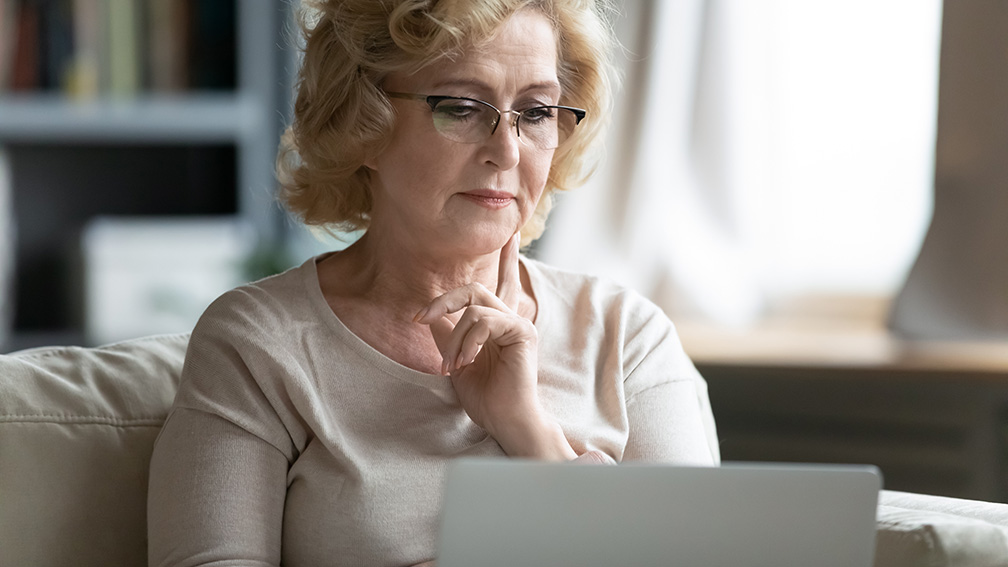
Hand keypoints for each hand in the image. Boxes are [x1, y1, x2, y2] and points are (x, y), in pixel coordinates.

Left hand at [415, 234, 574, 459]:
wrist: (505, 421)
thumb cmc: (486, 397)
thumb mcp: (455, 361)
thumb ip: (447, 334)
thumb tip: (432, 315)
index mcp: (498, 322)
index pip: (502, 280)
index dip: (507, 256)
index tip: (510, 233)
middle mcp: (511, 318)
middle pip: (474, 287)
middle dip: (442, 300)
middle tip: (419, 318)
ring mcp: (519, 323)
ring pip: (474, 307)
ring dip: (453, 337)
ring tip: (452, 365)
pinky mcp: (523, 332)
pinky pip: (485, 321)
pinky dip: (467, 341)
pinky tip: (466, 362)